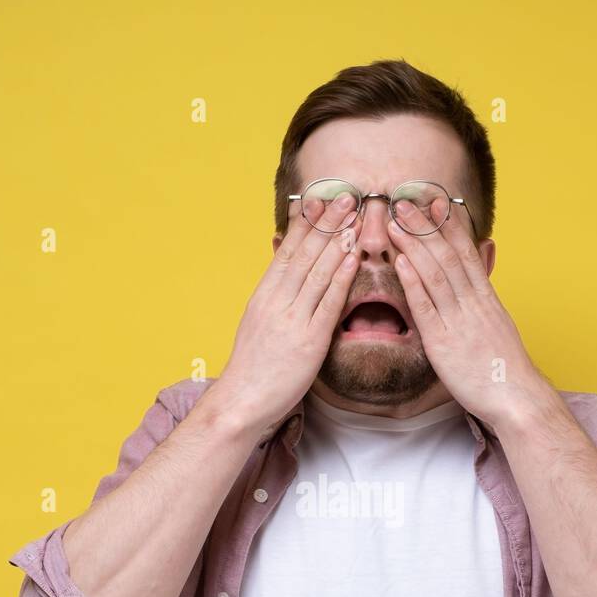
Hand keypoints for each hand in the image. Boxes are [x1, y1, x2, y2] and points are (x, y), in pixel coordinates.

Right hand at [212, 194, 360, 435]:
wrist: (241, 400)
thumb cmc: (252, 366)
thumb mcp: (257, 321)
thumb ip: (273, 295)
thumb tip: (280, 269)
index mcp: (264, 295)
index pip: (287, 250)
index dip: (305, 223)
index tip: (319, 199)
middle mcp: (277, 301)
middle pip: (304, 254)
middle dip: (327, 223)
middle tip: (346, 196)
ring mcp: (292, 320)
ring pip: (317, 273)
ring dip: (338, 242)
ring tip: (355, 217)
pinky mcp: (308, 342)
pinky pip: (327, 304)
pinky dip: (341, 278)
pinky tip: (352, 258)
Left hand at [386, 200, 552, 429]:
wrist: (515, 396)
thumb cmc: (504, 367)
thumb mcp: (498, 324)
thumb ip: (485, 297)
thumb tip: (482, 270)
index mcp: (486, 298)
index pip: (467, 253)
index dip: (450, 226)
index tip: (436, 203)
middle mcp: (473, 303)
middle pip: (448, 256)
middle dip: (425, 228)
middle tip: (405, 202)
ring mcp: (458, 321)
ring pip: (436, 275)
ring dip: (413, 246)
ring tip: (395, 223)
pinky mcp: (443, 342)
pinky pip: (426, 307)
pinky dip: (413, 283)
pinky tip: (400, 263)